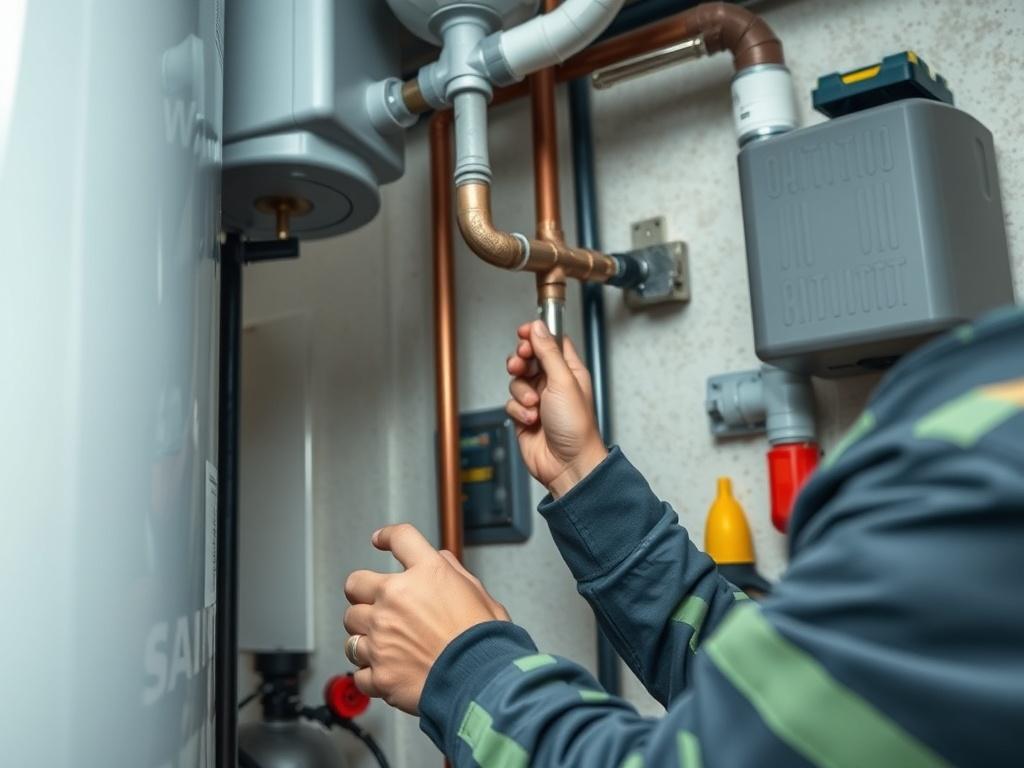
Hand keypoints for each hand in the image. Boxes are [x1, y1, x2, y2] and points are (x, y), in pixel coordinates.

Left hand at [343, 524, 509, 713]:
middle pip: (355, 584)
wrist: (481, 680)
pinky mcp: (378, 671)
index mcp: (426, 574)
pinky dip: (369, 672)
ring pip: (350, 626)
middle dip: (362, 592)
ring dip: (364, 632)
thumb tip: (441, 559)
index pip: (400, 538)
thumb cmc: (485, 639)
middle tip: (373, 601)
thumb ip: (454, 571)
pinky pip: (358, 670)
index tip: (380, 540)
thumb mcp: (479, 593)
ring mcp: (381, 636)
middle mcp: (395, 600)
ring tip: (382, 641)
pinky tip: (384, 670)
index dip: (388, 536)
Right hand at [506, 320, 607, 498]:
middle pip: (528, 358)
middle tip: (520, 364)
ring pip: (516, 381)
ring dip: (521, 393)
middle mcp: (553, 383)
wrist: (567, 464)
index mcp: (569, 370)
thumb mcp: (563, 381)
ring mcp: (538, 400)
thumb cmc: (576, 427)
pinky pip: (511, 403)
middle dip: (521, 361)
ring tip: (533, 405)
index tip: (523, 333)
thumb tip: (538, 327)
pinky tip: (531, 420)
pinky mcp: (524, 416)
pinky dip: (518, 411)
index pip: (551, 342)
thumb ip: (548, 352)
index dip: (536, 335)